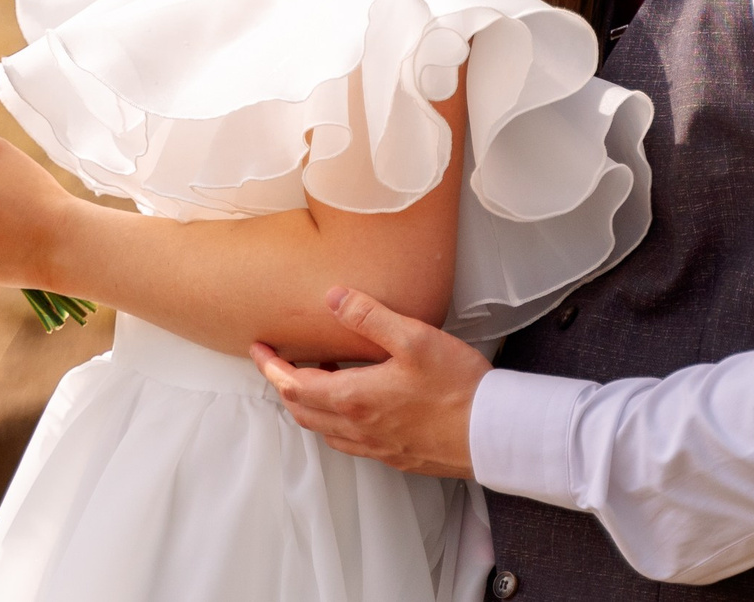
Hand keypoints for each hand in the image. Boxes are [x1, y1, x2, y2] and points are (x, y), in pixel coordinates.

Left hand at [250, 286, 486, 478]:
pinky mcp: (396, 456)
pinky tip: (357, 402)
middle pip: (302, 411)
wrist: (494, 434)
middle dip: (284, 385)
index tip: (258, 349)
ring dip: (311, 403)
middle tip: (280, 360)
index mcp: (354, 399)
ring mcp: (376, 446)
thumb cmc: (457, 387)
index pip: (293, 385)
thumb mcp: (413, 338)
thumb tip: (332, 297)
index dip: (270, 367)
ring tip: (320, 373)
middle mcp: (358, 428)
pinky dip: (336, 420)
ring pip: (325, 429)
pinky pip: (350, 441)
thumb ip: (369, 316)